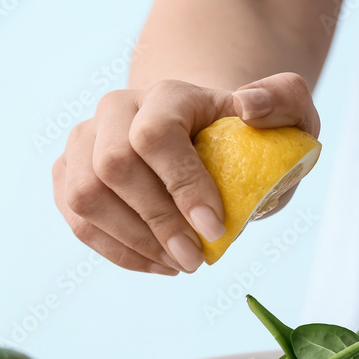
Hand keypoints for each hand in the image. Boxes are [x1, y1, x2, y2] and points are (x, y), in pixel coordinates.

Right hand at [53, 72, 319, 273]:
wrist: (209, 136)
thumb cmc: (251, 133)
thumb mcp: (287, 112)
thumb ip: (285, 99)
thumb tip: (249, 108)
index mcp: (168, 94)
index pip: (155, 136)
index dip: (182, 187)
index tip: (217, 230)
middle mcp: (116, 109)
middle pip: (113, 167)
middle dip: (158, 223)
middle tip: (198, 260)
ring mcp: (86, 142)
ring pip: (86, 196)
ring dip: (136, 242)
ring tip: (182, 264)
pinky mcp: (70, 175)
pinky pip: (79, 220)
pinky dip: (120, 252)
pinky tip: (161, 263)